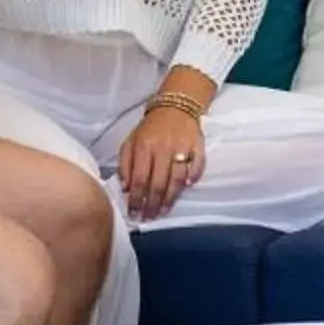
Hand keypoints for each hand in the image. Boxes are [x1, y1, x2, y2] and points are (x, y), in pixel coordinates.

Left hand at [116, 105, 205, 220]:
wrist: (175, 107)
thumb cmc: (150, 129)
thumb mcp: (130, 141)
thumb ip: (125, 164)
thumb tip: (125, 187)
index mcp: (144, 146)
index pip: (139, 178)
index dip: (135, 198)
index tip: (133, 212)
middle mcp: (163, 148)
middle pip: (157, 183)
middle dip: (151, 204)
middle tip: (148, 217)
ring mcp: (182, 147)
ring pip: (176, 179)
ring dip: (169, 198)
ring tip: (162, 211)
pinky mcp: (198, 146)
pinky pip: (197, 166)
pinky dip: (192, 178)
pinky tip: (187, 188)